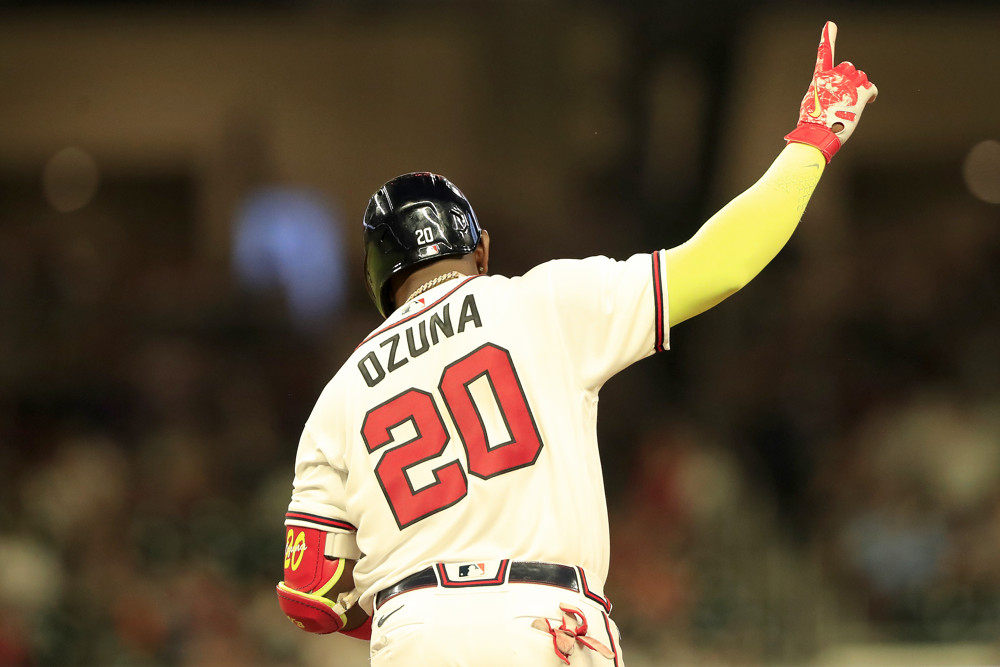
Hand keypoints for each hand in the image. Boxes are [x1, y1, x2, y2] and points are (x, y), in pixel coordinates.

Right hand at [784, 21, 877, 161]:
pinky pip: (871, 88)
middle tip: (845, 94)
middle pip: (848, 67)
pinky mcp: (861, 94)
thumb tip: (829, 97)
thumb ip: (822, 92)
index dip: (828, 39)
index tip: (830, 25)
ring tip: (852, 101)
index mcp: (819, 79)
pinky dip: (871, 94)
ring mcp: (849, 85)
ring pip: (860, 77)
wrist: (818, 136)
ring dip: (858, 86)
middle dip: (848, 78)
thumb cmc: (813, 124)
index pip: (824, 55)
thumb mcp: (811, 104)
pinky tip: (869, 101)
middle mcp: (835, 77)